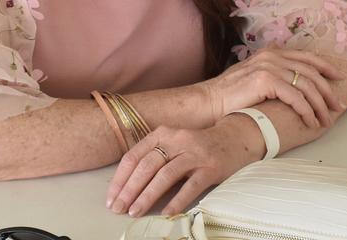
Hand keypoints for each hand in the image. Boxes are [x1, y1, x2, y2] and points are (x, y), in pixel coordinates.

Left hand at [107, 118, 258, 216]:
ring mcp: (195, 153)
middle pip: (147, 166)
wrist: (235, 138)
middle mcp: (177, 139)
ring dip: (147, 195)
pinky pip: (191, 186)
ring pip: (165, 174)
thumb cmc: (197, 147)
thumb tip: (126, 188)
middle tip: (119, 209)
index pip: (133, 157)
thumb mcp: (172, 145)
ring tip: (135, 212)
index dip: (120, 179)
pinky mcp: (211, 167)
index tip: (111, 199)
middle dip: (129, 190)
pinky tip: (166, 213)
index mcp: (162, 133)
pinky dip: (176, 200)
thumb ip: (152, 158)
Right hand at [198, 48, 345, 129]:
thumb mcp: (251, 76)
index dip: (325, 67)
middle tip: (338, 106)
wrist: (208, 103)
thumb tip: (285, 77)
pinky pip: (296, 97)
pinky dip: (307, 111)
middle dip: (328, 90)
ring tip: (326, 120)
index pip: (306, 57)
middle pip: (311, 71)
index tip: (339, 78)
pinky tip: (311, 121)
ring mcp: (269, 66)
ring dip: (320, 104)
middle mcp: (272, 55)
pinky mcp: (266, 80)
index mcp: (271, 53)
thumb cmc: (228, 96)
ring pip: (306, 85)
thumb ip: (269, 72)